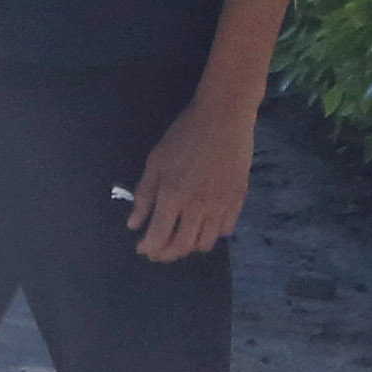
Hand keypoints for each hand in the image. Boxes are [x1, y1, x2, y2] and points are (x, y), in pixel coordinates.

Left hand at [127, 88, 256, 261]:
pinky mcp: (238, 200)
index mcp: (173, 196)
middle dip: (166, 254)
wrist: (224, 117)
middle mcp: (198, 207)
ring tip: (180, 239)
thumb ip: (144, 195)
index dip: (148, 247)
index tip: (142, 247)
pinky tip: (203, 225)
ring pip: (205, 243)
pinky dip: (212, 234)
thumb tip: (133, 225)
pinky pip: (225, 230)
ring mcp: (221, 205)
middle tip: (158, 251)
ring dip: (189, 247)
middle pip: (182, 246)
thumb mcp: (156, 161)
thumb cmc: (184, 135)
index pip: (159, 236)